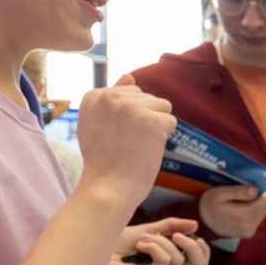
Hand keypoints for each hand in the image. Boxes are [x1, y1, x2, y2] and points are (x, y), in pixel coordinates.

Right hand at [73, 75, 175, 209]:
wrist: (108, 188)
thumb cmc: (105, 160)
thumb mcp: (99, 123)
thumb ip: (113, 98)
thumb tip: (130, 76)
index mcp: (94, 95)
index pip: (131, 93)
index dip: (128, 118)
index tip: (113, 136)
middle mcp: (110, 96)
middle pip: (148, 97)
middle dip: (144, 120)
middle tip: (125, 143)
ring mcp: (131, 107)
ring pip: (162, 107)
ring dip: (156, 127)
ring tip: (136, 145)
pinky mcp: (151, 120)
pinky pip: (171, 122)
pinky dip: (163, 139)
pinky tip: (146, 150)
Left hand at [106, 218, 210, 264]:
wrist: (98, 248)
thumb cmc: (117, 244)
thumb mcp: (149, 230)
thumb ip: (171, 227)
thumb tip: (195, 224)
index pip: (199, 264)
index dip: (203, 250)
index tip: (196, 235)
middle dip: (193, 245)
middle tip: (175, 235)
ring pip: (178, 258)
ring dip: (161, 241)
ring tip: (143, 240)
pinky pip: (165, 261)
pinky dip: (154, 247)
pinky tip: (140, 245)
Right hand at [199, 184, 265, 237]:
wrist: (202, 223)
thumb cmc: (210, 205)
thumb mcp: (219, 193)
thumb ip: (237, 191)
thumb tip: (256, 190)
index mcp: (244, 215)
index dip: (259, 191)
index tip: (246, 190)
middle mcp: (250, 226)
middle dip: (256, 198)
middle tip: (240, 197)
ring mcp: (250, 231)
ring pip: (263, 211)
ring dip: (254, 205)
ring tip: (237, 205)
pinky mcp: (249, 233)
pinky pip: (258, 218)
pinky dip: (250, 213)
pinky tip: (238, 212)